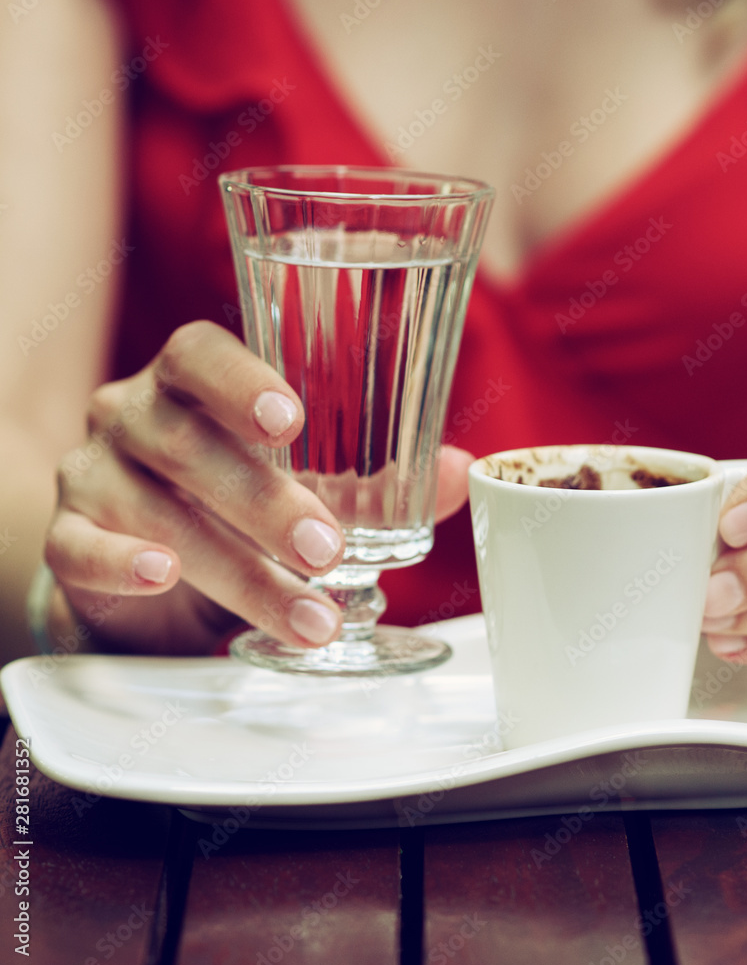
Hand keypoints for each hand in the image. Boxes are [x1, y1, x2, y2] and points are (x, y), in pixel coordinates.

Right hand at [43, 321, 473, 654]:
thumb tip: (461, 469)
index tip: (290, 419)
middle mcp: (132, 415)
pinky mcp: (68, 538)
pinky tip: (163, 577)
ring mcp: (93, 474)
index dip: (240, 378)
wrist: (144, 568)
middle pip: (186, 439)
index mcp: (191, 386)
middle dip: (264, 500)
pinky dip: (121, 562)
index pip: (199, 353)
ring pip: (152, 506)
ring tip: (308, 611)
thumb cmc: (234, 508)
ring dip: (236, 564)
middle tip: (330, 549)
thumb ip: (382, 481)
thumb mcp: (310, 489)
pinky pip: (80, 546)